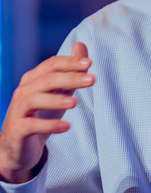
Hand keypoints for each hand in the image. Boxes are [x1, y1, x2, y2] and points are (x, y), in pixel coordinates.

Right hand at [0, 42, 94, 183]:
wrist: (19, 147)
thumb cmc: (41, 113)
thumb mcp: (59, 90)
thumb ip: (70, 70)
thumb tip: (81, 45)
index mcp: (33, 78)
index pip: (52, 64)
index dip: (70, 62)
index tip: (89, 63)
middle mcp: (23, 91)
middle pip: (47, 80)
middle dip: (70, 78)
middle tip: (91, 80)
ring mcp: (18, 110)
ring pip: (34, 99)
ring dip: (56, 100)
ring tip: (75, 103)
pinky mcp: (16, 130)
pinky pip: (31, 125)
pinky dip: (49, 125)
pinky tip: (66, 126)